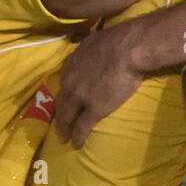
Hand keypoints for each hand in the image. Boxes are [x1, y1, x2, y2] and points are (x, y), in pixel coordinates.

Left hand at [53, 21, 145, 147]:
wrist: (128, 49)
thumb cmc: (116, 40)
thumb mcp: (93, 40)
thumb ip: (87, 49)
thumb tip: (91, 48)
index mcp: (70, 65)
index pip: (63, 83)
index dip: (64, 94)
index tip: (64, 101)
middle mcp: (70, 82)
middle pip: (60, 102)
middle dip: (58, 115)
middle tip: (58, 126)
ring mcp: (80, 97)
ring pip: (67, 117)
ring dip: (64, 129)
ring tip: (63, 139)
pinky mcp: (94, 109)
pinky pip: (82, 127)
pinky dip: (78, 137)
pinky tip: (76, 144)